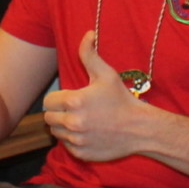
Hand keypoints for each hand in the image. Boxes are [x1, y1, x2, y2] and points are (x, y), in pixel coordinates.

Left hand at [41, 31, 157, 160]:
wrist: (139, 128)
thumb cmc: (122, 99)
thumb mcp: (106, 74)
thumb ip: (90, 54)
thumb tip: (87, 34)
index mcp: (74, 101)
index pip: (48, 102)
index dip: (56, 99)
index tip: (68, 98)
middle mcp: (73, 122)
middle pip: (49, 118)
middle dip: (58, 113)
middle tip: (73, 109)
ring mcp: (77, 140)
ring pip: (56, 133)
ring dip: (63, 127)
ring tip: (80, 120)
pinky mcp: (82, 153)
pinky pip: (67, 146)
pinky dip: (72, 140)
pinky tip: (86, 132)